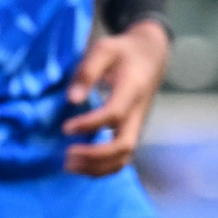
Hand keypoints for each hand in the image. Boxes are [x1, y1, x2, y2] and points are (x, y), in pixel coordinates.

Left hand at [62, 23, 170, 178]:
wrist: (151, 56)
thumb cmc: (123, 51)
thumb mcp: (104, 49)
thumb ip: (87, 71)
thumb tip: (72, 100)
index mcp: (132, 89)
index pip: (114, 113)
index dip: (90, 124)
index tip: (66, 128)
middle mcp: (138, 113)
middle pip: (124, 145)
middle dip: (95, 156)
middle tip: (66, 155)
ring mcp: (137, 125)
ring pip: (125, 157)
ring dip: (97, 167)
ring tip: (69, 165)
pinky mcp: (132, 132)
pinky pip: (122, 158)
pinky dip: (102, 168)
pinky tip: (80, 165)